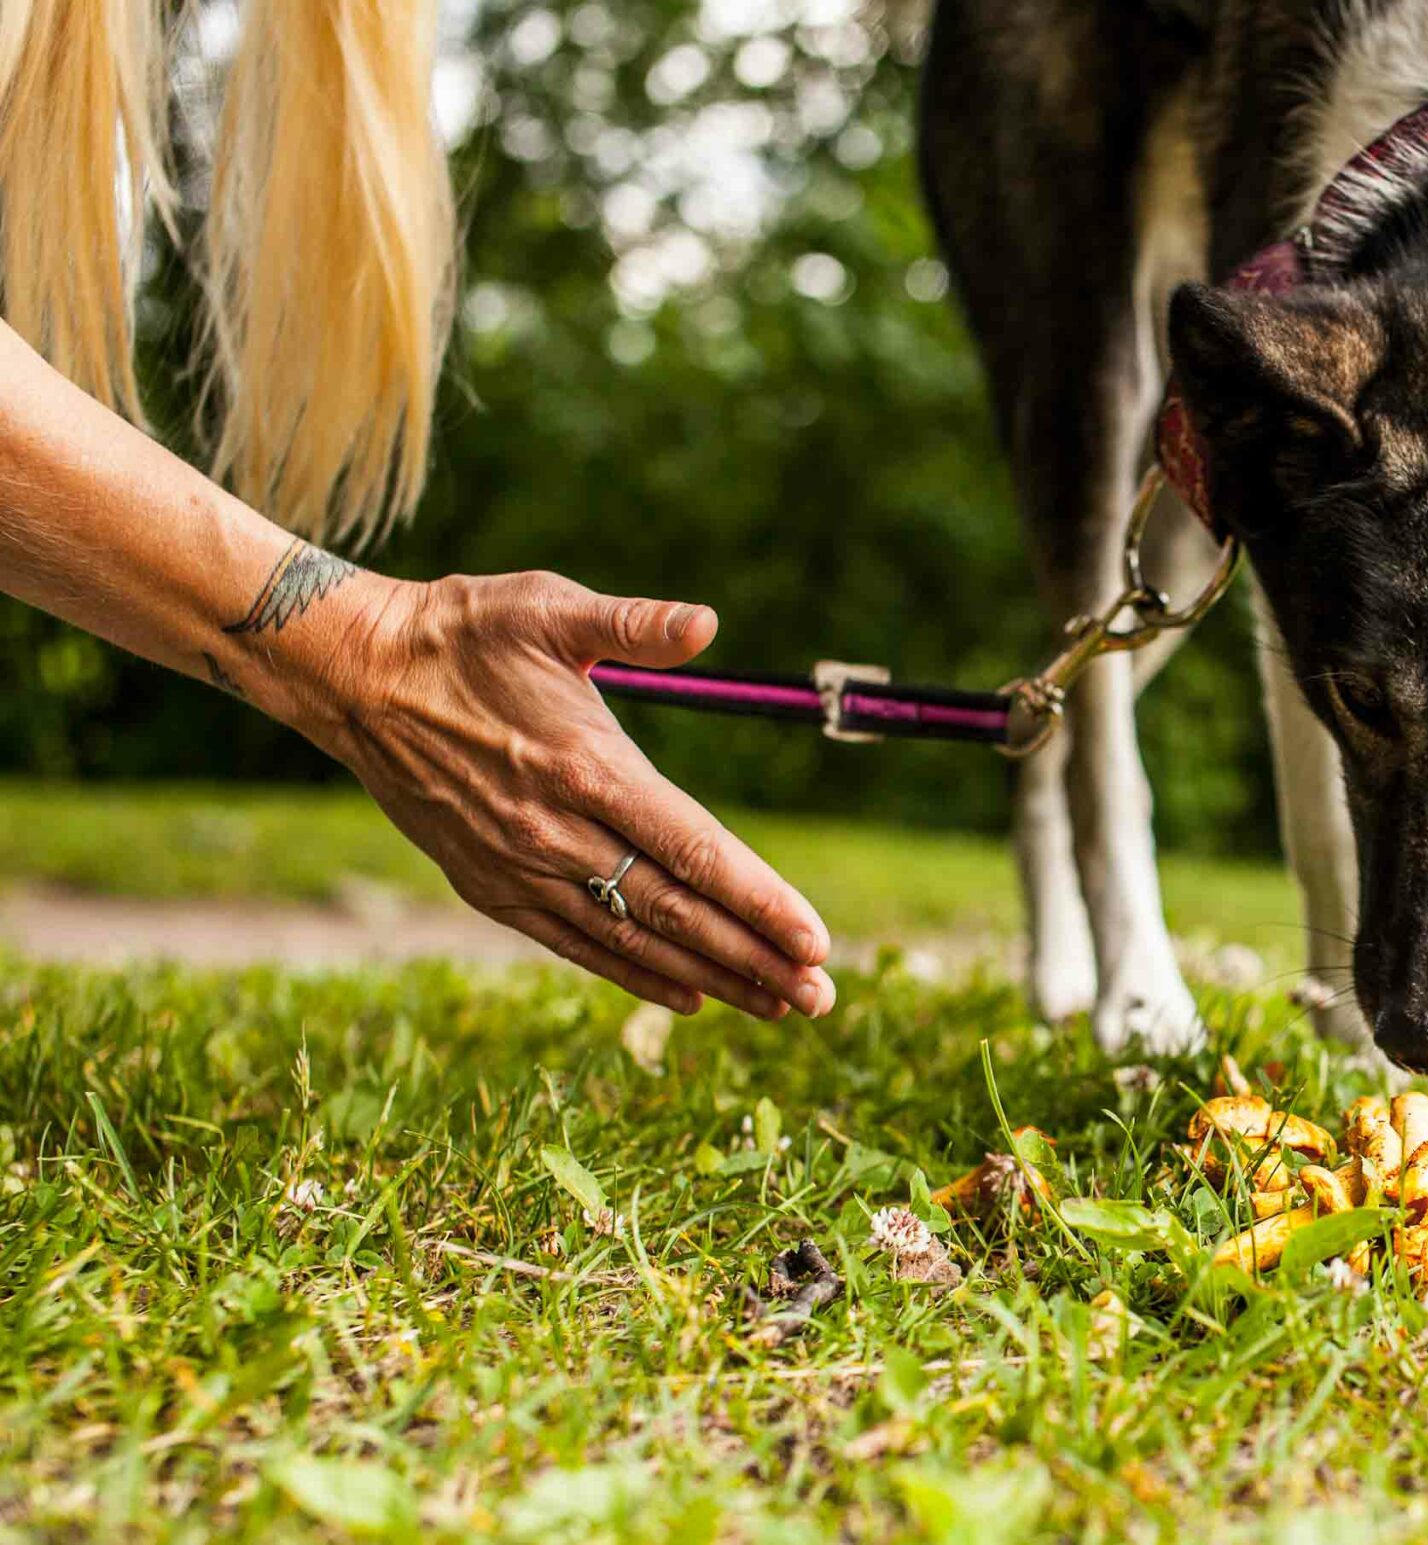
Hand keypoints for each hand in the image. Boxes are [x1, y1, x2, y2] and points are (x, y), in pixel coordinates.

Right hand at [295, 569, 835, 1018]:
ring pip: (633, 938)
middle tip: (822, 998)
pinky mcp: (492, 887)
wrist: (356, 675)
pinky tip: (691, 997)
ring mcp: (520, 867)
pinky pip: (578, 942)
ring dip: (712, 977)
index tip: (817, 942)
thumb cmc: (466, 631)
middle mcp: (555, 830)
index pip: (692, 847)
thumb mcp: (547, 607)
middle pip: (675, 910)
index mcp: (586, 766)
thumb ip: (632, 625)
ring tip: (779, 1007)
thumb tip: (704, 622)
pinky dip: (636, 974)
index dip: (759, 899)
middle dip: (755, 957)